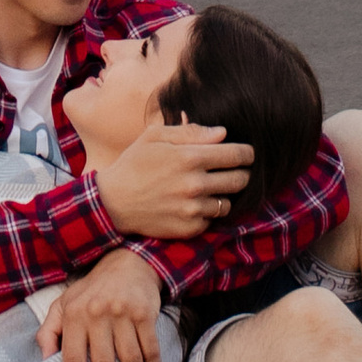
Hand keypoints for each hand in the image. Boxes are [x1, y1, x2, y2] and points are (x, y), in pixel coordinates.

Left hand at [37, 249, 164, 361]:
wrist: (127, 263)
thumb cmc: (92, 290)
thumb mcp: (63, 304)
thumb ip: (49, 331)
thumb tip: (43, 361)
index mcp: (73, 316)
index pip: (73, 360)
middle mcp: (97, 315)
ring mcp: (123, 314)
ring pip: (129, 359)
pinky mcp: (145, 313)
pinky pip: (150, 348)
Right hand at [92, 112, 251, 246]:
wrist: (113, 202)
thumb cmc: (134, 163)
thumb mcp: (155, 136)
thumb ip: (191, 132)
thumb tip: (222, 133)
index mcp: (189, 158)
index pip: (236, 155)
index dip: (247, 153)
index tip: (248, 153)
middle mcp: (195, 185)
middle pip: (240, 180)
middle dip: (241, 173)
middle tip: (234, 170)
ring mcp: (193, 210)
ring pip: (228, 202)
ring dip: (224, 194)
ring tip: (211, 188)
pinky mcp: (189, 229)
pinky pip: (212, 219)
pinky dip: (208, 212)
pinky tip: (194, 204)